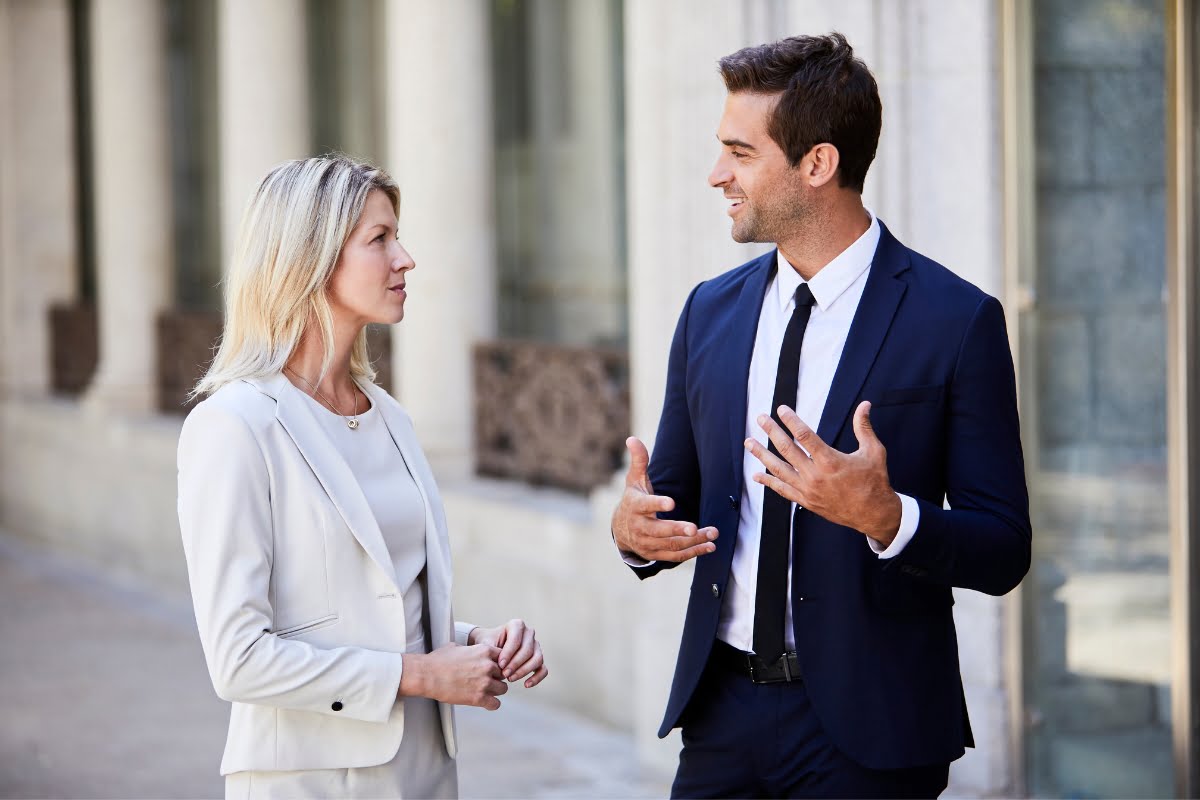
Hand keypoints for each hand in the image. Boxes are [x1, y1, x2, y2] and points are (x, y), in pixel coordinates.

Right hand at [398, 643, 507, 709]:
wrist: (426, 675)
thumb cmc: (438, 661)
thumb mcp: (457, 646)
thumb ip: (471, 649)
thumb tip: (470, 651)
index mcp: (484, 650)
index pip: (503, 657)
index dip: (498, 663)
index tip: (493, 668)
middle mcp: (487, 666)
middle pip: (504, 673)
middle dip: (496, 677)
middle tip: (487, 681)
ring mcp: (484, 682)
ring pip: (503, 689)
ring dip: (495, 691)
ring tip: (485, 692)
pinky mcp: (479, 698)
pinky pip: (496, 704)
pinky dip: (491, 704)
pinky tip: (484, 702)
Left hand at [469, 619, 548, 688]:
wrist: (490, 646)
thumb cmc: (488, 643)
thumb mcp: (486, 643)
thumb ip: (491, 650)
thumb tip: (500, 663)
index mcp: (517, 625)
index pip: (516, 640)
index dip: (509, 653)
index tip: (500, 665)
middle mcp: (529, 633)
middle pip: (527, 650)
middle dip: (515, 664)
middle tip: (504, 674)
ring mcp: (535, 646)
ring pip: (537, 659)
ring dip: (524, 671)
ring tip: (510, 679)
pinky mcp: (538, 658)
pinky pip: (543, 669)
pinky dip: (537, 678)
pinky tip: (526, 685)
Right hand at [611, 437, 717, 562]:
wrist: (620, 529)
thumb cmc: (634, 500)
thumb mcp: (634, 481)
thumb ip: (639, 461)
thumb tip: (632, 439)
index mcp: (635, 507)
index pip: (645, 506)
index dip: (657, 504)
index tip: (672, 503)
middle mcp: (639, 527)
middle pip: (659, 530)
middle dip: (678, 529)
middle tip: (695, 527)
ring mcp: (647, 543)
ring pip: (671, 545)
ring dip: (692, 541)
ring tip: (712, 534)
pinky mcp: (655, 554)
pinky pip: (675, 556)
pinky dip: (693, 552)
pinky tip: (709, 546)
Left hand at [744, 402, 901, 545]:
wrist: (873, 514)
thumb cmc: (874, 481)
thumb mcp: (873, 451)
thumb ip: (863, 427)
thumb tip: (865, 404)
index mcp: (830, 461)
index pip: (804, 435)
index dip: (791, 420)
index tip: (781, 409)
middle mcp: (815, 475)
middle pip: (787, 449)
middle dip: (771, 432)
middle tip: (760, 418)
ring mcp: (808, 489)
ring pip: (779, 470)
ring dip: (762, 455)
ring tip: (749, 442)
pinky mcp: (806, 501)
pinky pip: (782, 490)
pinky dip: (769, 482)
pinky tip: (757, 475)